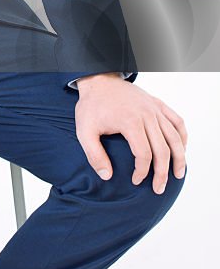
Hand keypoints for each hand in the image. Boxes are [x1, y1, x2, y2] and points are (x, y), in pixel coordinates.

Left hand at [74, 73, 186, 193]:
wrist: (98, 80)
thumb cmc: (91, 106)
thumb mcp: (84, 131)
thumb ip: (94, 155)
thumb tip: (107, 176)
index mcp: (130, 121)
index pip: (144, 154)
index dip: (142, 171)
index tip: (136, 181)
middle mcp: (147, 114)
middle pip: (163, 149)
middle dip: (162, 173)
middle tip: (159, 188)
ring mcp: (154, 108)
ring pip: (174, 137)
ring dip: (179, 158)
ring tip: (178, 175)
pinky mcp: (157, 103)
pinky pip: (177, 120)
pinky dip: (182, 136)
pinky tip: (182, 148)